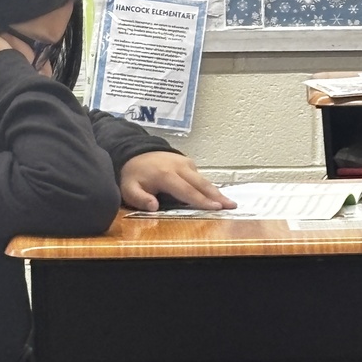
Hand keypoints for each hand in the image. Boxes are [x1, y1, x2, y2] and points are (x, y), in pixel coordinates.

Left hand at [119, 152, 237, 210]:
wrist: (134, 153)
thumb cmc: (133, 176)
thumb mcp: (129, 189)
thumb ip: (140, 199)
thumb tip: (154, 207)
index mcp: (165, 175)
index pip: (186, 190)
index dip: (201, 200)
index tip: (215, 207)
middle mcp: (178, 167)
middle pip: (201, 184)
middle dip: (217, 196)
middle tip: (231, 206)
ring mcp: (184, 163)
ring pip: (203, 179)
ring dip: (216, 192)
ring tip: (229, 203)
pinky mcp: (187, 162)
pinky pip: (199, 176)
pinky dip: (208, 186)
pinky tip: (216, 196)